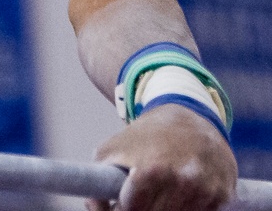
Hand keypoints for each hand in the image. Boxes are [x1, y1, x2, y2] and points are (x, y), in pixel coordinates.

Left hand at [90, 104, 236, 210]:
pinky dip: (188, 208)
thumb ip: (95, 179)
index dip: (124, 207)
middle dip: (144, 209)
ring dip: (166, 208)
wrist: (191, 116)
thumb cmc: (148, 135)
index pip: (132, 210)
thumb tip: (94, 208)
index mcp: (153, 169)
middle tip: (143, 196)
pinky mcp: (223, 196)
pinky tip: (182, 194)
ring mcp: (205, 191)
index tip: (123, 201)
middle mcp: (183, 181)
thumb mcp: (114, 147)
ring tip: (161, 192)